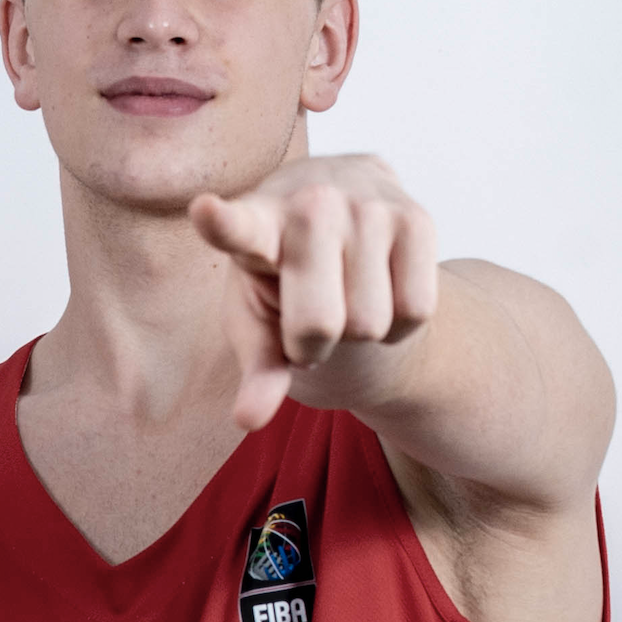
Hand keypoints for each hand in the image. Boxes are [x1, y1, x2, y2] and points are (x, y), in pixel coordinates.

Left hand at [189, 154, 438, 429]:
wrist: (358, 228)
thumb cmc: (288, 285)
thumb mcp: (260, 323)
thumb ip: (256, 368)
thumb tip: (250, 421)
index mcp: (257, 223)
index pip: (239, 227)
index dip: (221, 223)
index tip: (204, 212)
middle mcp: (311, 201)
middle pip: (319, 323)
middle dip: (313, 344)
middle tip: (308, 318)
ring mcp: (367, 203)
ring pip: (370, 323)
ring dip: (359, 332)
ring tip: (347, 295)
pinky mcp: (417, 217)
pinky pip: (415, 310)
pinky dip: (399, 324)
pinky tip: (384, 289)